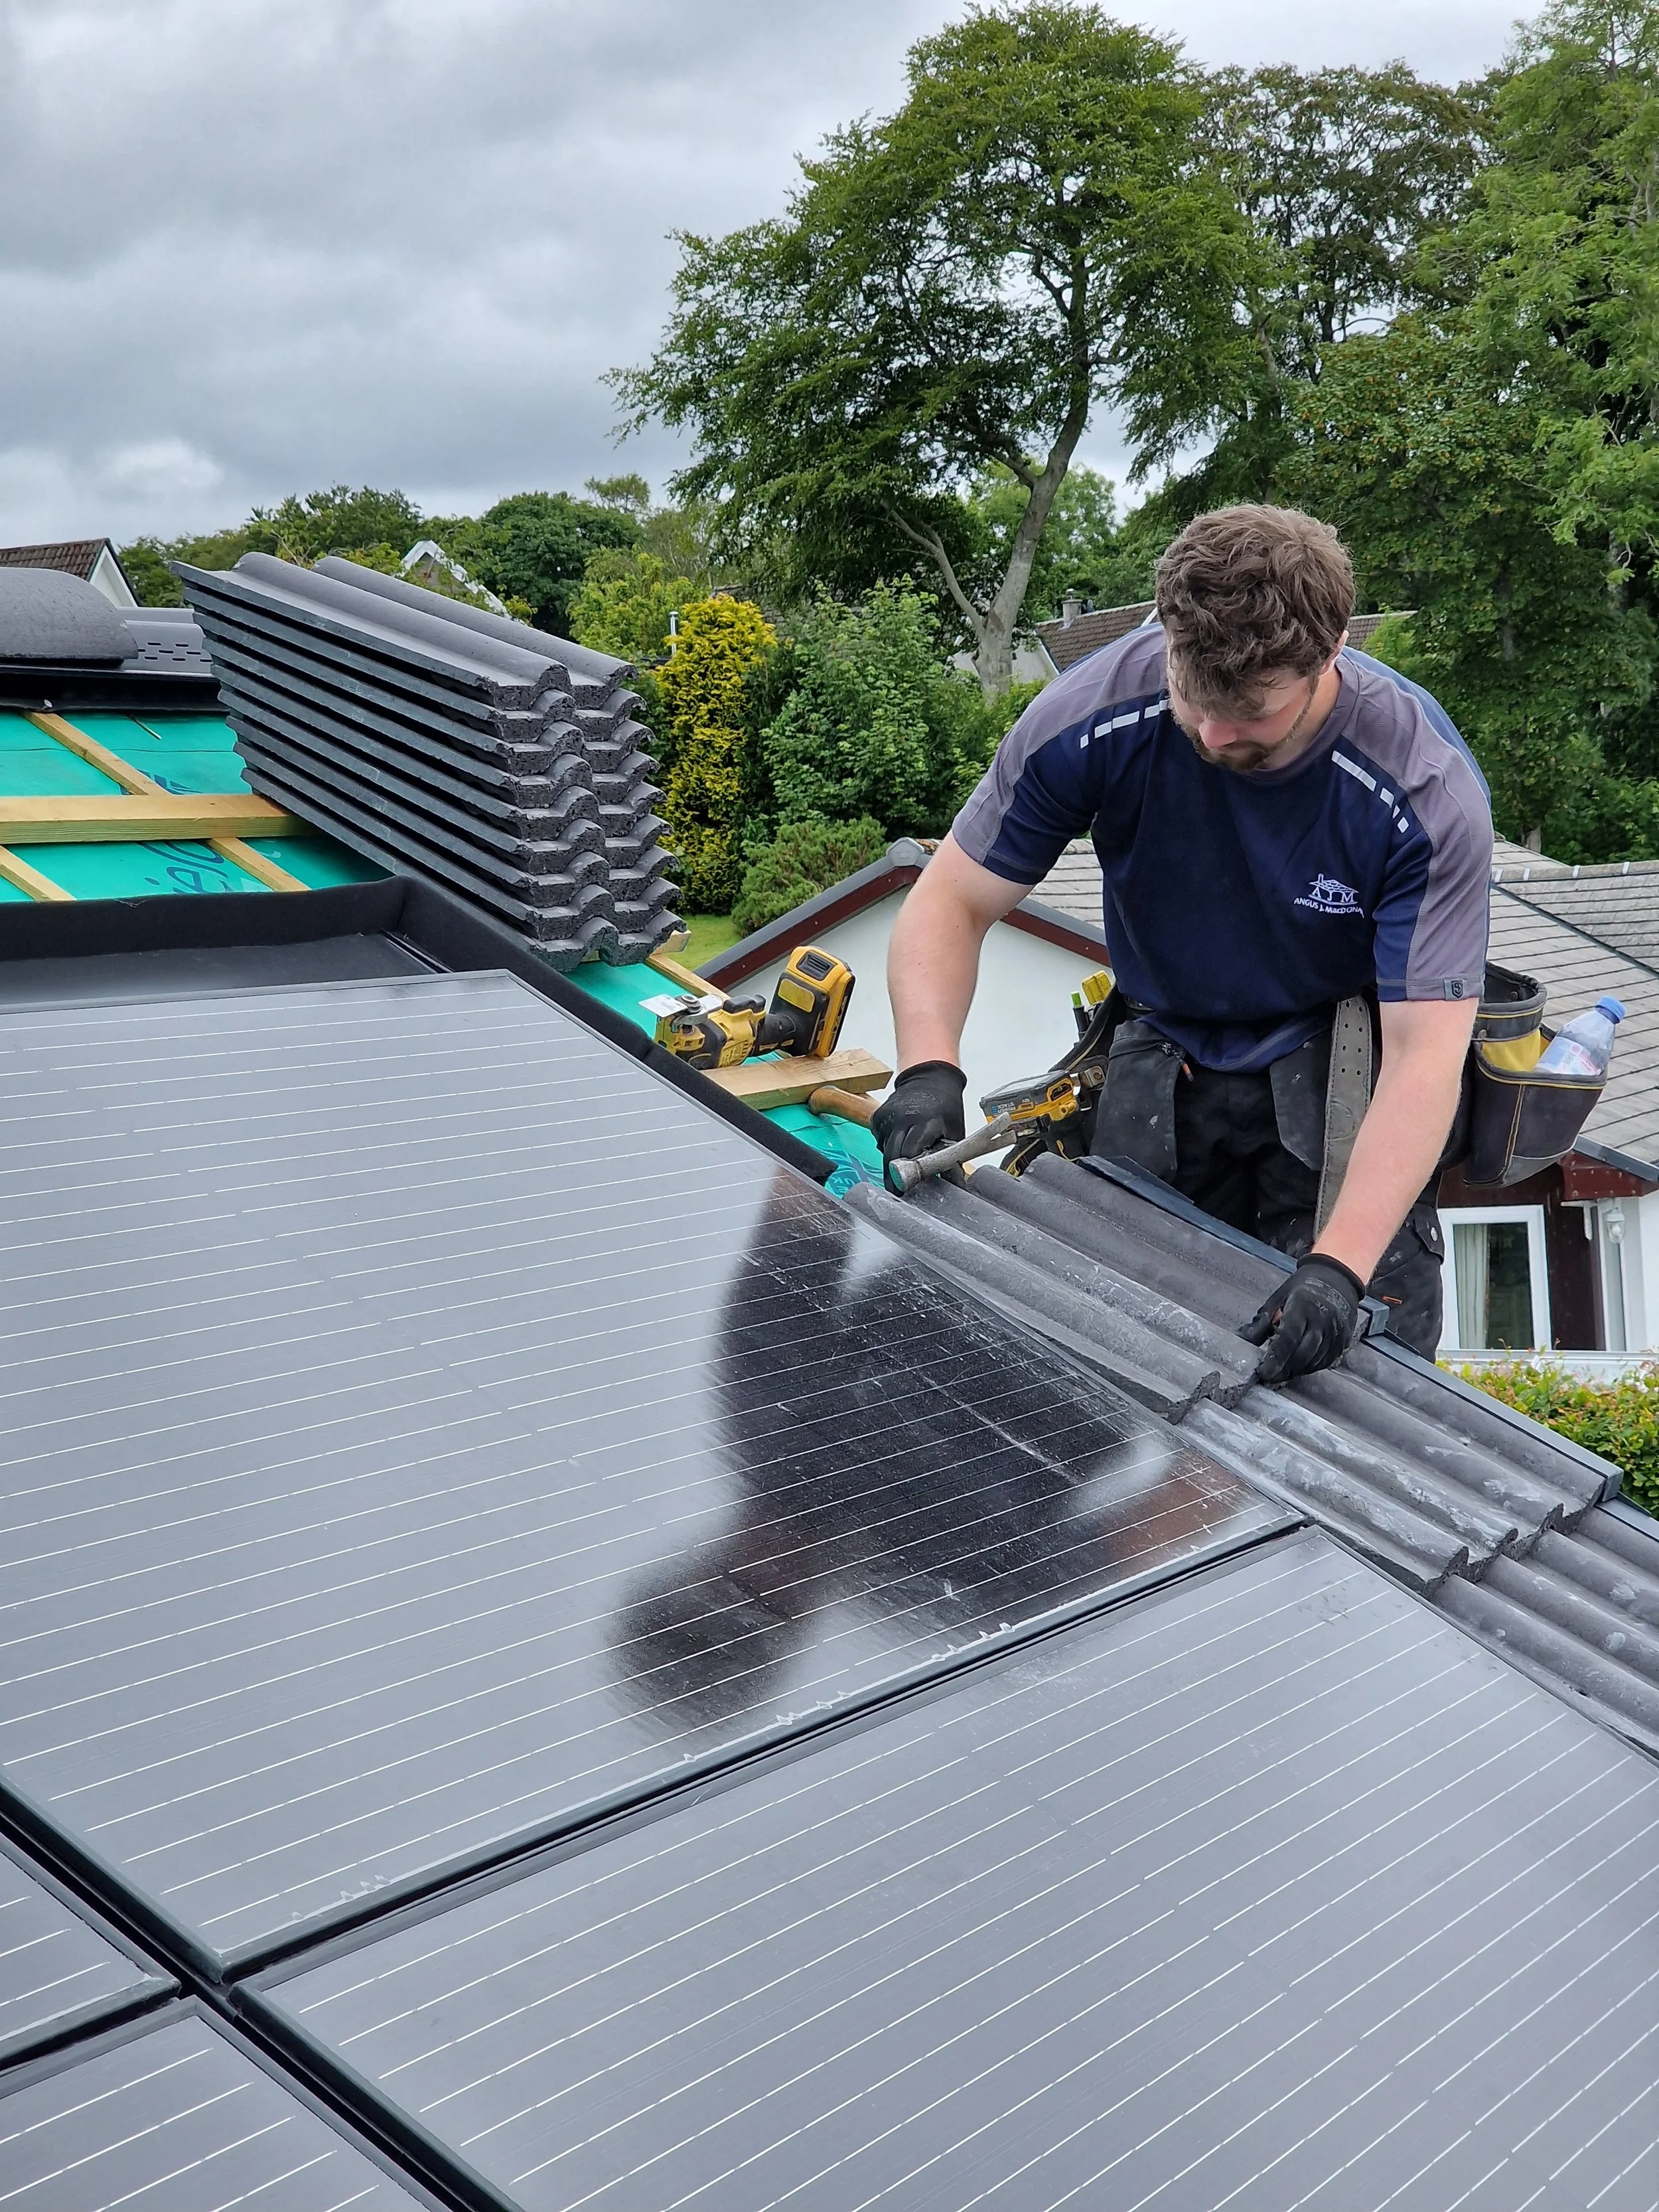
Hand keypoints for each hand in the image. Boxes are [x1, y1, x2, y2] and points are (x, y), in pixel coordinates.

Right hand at [870, 1062, 966, 1192]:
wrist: (929, 1078)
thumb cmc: (946, 1106)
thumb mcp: (955, 1132)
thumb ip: (951, 1159)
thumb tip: (956, 1185)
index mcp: (926, 1122)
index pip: (911, 1154)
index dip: (909, 1174)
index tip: (905, 1190)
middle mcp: (903, 1118)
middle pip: (893, 1156)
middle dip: (894, 1175)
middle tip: (898, 1191)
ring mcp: (888, 1116)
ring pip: (884, 1150)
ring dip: (891, 1161)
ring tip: (901, 1168)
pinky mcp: (878, 1116)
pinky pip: (879, 1140)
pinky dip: (887, 1147)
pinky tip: (898, 1145)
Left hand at [1240, 1254, 1365, 1383]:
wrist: (1337, 1277)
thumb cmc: (1303, 1287)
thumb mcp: (1278, 1297)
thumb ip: (1261, 1321)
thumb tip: (1243, 1340)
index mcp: (1303, 1305)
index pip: (1289, 1337)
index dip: (1275, 1358)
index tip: (1263, 1372)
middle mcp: (1323, 1319)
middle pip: (1302, 1353)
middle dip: (1284, 1369)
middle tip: (1269, 1377)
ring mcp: (1336, 1331)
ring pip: (1314, 1360)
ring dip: (1296, 1371)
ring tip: (1280, 1374)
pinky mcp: (1344, 1341)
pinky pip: (1326, 1361)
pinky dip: (1310, 1367)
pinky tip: (1298, 1368)